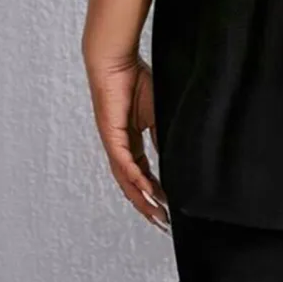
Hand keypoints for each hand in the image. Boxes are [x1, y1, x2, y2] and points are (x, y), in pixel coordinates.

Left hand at [85, 52, 169, 232]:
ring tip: (155, 212)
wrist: (116, 60)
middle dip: (146, 203)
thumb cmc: (134, 79)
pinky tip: (146, 188)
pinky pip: (123, 161)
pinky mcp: (111, 134)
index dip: (153, 190)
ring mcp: (113, 142)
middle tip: (161, 221)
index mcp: (129, 140)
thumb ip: (161, 133)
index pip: (141, 172)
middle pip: (131, 183)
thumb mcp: (155, 112)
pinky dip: (134, 177)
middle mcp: (118, 146)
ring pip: (126, 178)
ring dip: (140, 197)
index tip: (167, 205)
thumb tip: (171, 153)